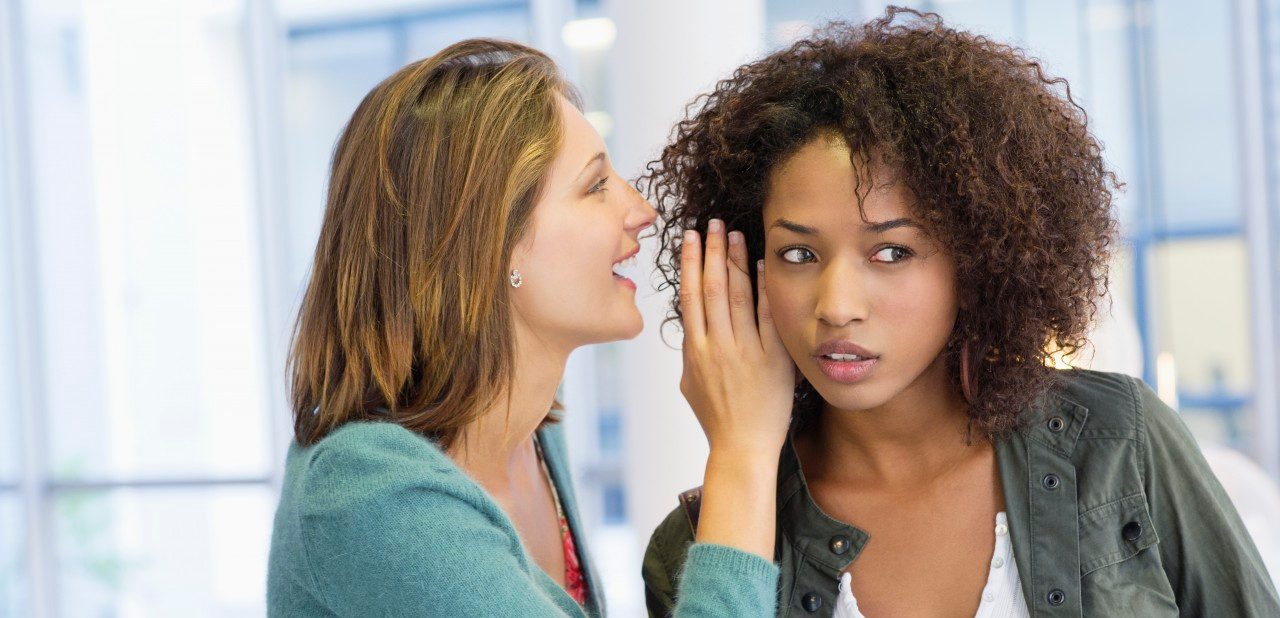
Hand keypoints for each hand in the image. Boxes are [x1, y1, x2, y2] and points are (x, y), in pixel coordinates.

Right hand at [679, 219, 794, 455]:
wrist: (742, 449)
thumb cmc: (716, 420)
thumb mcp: (690, 385)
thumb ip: (690, 354)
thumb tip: (690, 330)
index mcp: (694, 350)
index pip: (690, 296)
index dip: (690, 264)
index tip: (691, 238)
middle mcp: (716, 346)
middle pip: (712, 288)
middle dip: (712, 251)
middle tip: (713, 223)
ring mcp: (744, 352)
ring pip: (736, 296)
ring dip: (735, 261)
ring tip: (734, 235)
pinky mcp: (771, 359)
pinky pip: (766, 316)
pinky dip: (763, 289)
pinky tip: (762, 266)